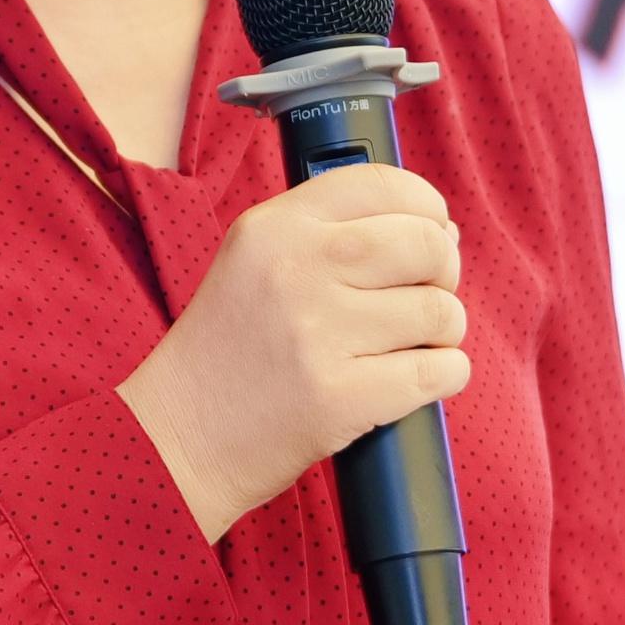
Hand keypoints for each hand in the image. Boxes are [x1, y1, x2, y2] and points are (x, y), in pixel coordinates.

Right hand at [118, 163, 467, 541]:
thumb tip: (442, 227)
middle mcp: (297, 270)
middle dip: (445, 269)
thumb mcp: (254, 262)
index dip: (427, 205)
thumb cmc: (226, 352)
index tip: (433, 228)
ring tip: (418, 342)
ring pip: (438, 311)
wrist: (177, 439)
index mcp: (275, 227)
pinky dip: (447, 373)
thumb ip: (331, 235)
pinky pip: (438, 371)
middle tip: (429, 293)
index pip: (382, 185)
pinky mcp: (339, 398)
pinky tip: (424, 376)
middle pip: (425, 244)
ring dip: (445, 329)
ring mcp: (318, 335)